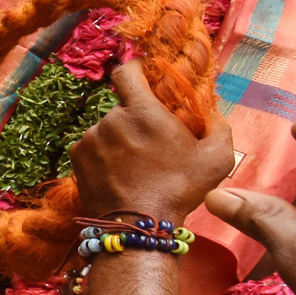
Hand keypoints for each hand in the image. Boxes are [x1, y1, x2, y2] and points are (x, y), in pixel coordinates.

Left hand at [69, 60, 234, 220]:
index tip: (145, 75)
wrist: (138, 225)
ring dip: (120, 139)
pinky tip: (120, 174)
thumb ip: (218, 126)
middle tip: (152, 143)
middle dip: (136, 119)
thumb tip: (212, 109)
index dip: (136, 69)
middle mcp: (110, 118)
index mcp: (141, 110)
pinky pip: (92, 146)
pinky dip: (104, 155)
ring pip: (107, 129)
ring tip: (137, 166)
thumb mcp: (216, 159)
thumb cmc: (179, 189)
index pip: (127, 70)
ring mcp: (90, 137)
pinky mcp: (76, 156)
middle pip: (123, 107)